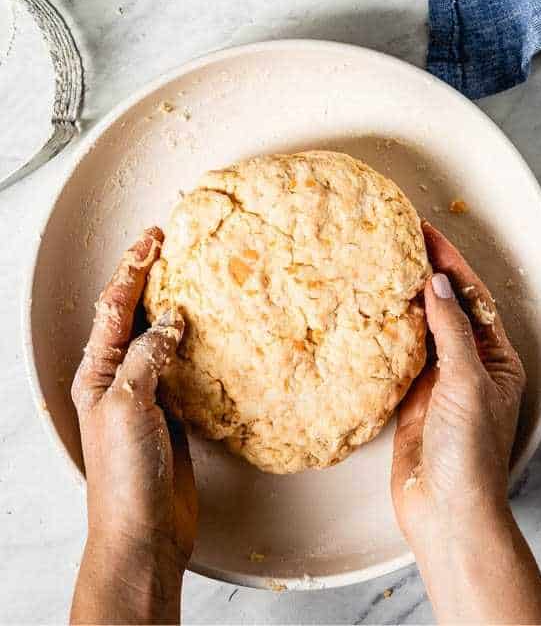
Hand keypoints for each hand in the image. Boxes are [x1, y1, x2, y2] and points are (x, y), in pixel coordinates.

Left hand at [70, 227, 196, 624]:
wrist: (144, 528)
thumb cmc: (125, 473)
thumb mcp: (128, 405)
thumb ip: (148, 358)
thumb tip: (172, 320)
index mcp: (98, 371)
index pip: (116, 307)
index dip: (134, 269)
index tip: (156, 238)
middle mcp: (120, 377)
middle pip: (135, 315)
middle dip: (151, 277)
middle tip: (174, 244)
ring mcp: (148, 395)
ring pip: (161, 338)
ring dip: (177, 306)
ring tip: (198, 277)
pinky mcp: (175, 414)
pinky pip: (186, 366)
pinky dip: (200, 343)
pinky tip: (216, 333)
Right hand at [391, 221, 540, 623]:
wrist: (447, 512)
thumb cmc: (471, 453)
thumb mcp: (467, 382)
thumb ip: (451, 331)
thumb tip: (438, 283)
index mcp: (497, 358)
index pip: (472, 297)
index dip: (449, 261)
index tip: (424, 230)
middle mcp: (471, 366)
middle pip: (447, 306)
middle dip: (426, 271)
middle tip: (396, 236)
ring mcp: (440, 383)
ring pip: (421, 328)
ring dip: (403, 298)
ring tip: (379, 261)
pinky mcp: (412, 401)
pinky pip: (398, 356)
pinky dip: (385, 332)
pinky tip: (369, 309)